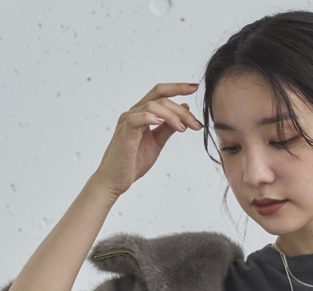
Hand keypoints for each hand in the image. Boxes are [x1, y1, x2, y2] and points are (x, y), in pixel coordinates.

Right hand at [91, 83, 203, 198]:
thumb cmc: (133, 162)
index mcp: (141, 114)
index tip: (195, 88)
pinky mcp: (125, 134)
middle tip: (196, 124)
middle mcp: (133, 113)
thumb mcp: (157, 142)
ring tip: (183, 129)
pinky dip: (150, 118)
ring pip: (152, 106)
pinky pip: (136, 119)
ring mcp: (127, 122)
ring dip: (172, 116)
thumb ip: (168, 127)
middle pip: (160, 98)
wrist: (115, 180)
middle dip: (181, 109)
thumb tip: (184, 110)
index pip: (160, 93)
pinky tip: (161, 122)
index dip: (177, 88)